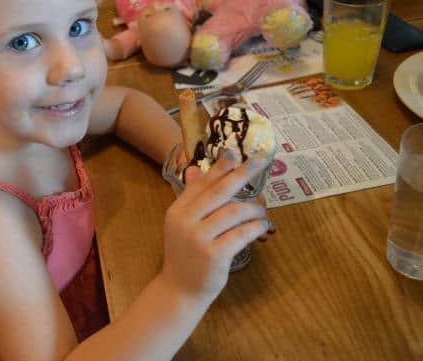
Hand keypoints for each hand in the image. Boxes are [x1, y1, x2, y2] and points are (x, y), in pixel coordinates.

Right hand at [160, 151, 272, 302]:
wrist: (180, 288)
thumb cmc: (185, 254)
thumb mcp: (182, 224)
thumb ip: (190, 197)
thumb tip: (194, 168)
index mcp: (177, 210)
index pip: (202, 183)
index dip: (220, 167)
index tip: (235, 152)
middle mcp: (186, 221)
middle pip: (219, 191)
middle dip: (241, 174)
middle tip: (260, 163)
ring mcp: (200, 238)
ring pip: (234, 212)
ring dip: (253, 209)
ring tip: (262, 212)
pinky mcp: (215, 255)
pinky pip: (241, 234)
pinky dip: (256, 228)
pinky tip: (263, 227)